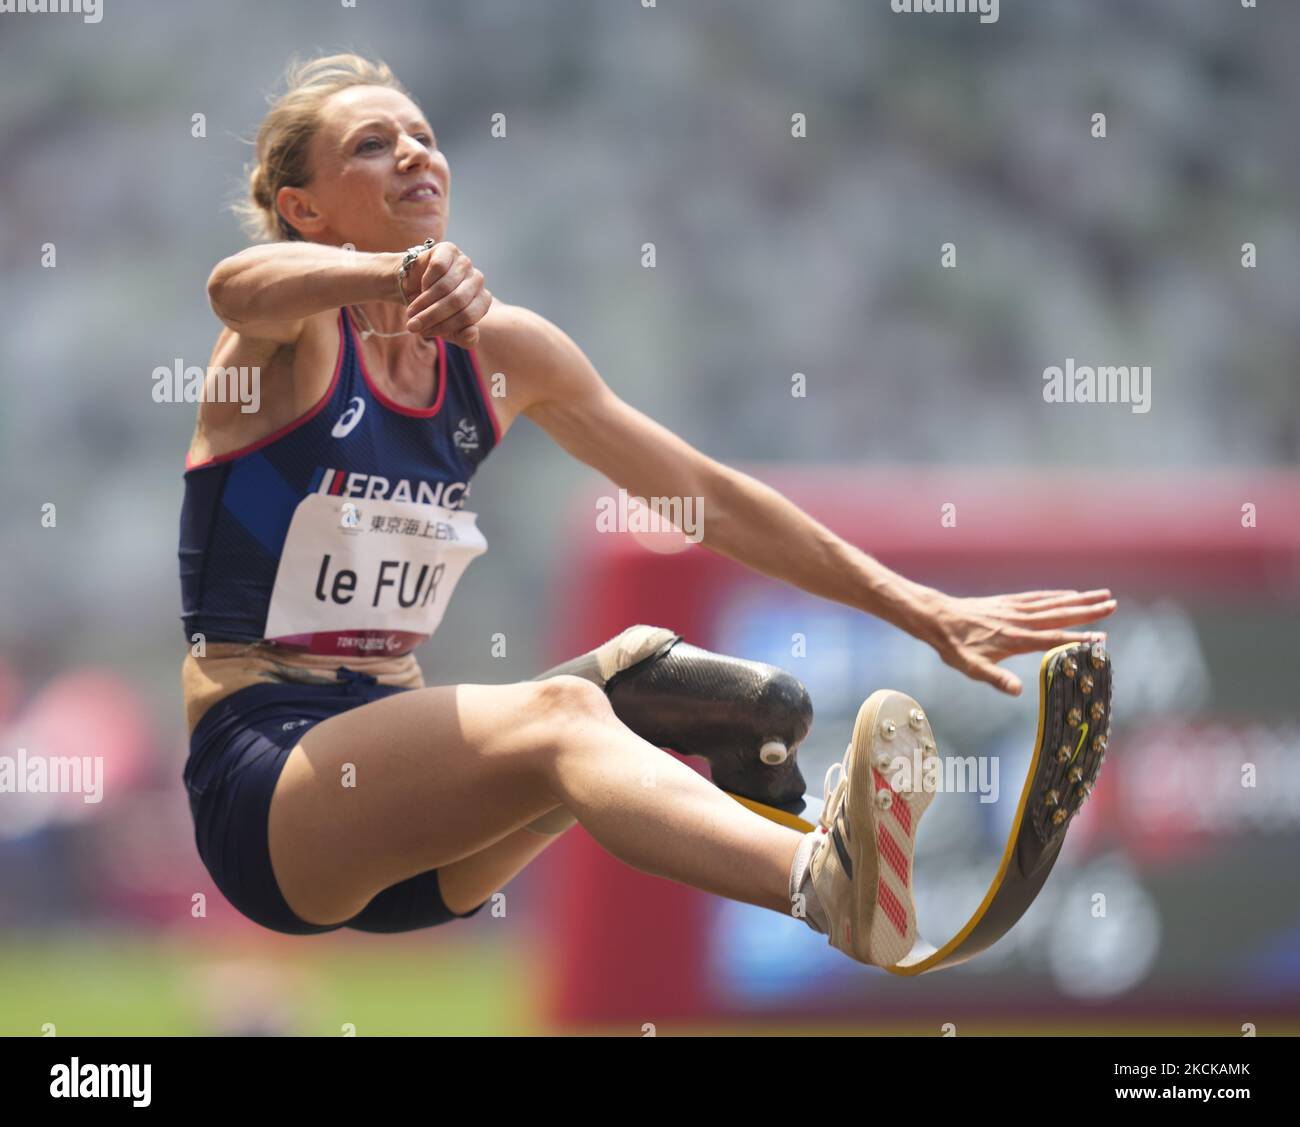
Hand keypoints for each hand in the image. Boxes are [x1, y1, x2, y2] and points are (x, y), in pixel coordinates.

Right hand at [401, 241, 492, 348]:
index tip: (425, 333)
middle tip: (412, 325)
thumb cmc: (434, 310)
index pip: (467, 317)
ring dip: (424, 301)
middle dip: (431, 316)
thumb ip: (464, 338)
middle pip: (457, 301)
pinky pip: (438, 268)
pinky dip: (426, 280)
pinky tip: (420, 286)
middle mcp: (477, 280)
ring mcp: (465, 263)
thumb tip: (471, 334)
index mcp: (482, 301)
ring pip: (445, 286)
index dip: (444, 326)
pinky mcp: (449, 249)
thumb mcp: (448, 330)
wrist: (413, 286)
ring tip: (411, 311)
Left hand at [909, 587, 1117, 695]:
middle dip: (1088, 611)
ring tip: (1102, 595)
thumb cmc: (955, 646)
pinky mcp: (1008, 602)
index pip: (1052, 639)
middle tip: (1113, 605)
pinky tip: (1069, 593)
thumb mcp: (971, 668)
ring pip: (1052, 602)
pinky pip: (1038, 597)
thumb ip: (995, 678)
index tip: (1102, 639)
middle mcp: (1019, 620)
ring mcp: (1014, 609)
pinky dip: (1056, 594)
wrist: (937, 618)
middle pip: (1059, 614)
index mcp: (1015, 638)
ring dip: (1079, 599)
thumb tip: (1018, 691)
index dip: (1077, 639)